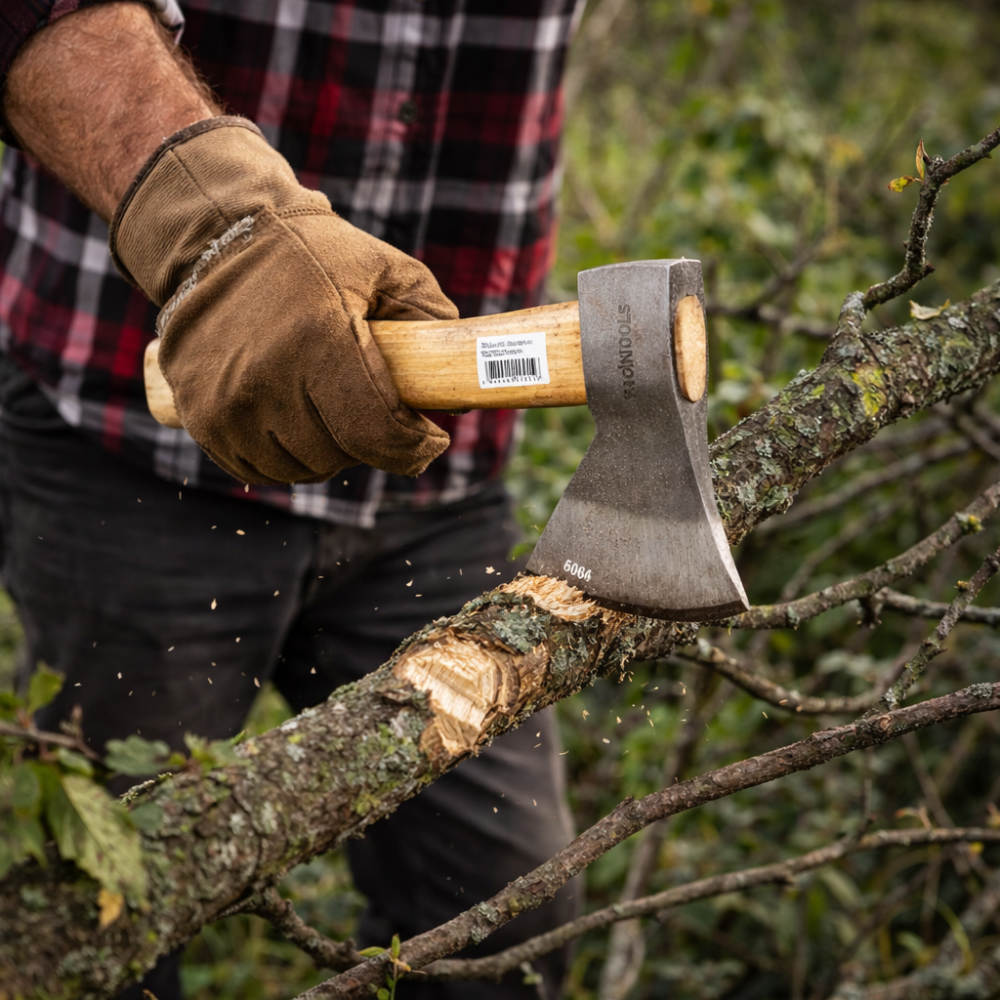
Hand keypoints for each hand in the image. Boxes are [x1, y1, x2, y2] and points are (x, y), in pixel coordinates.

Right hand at [110, 119, 454, 483]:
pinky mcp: (201, 417)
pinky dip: (287, 456)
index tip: (430, 438)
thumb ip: (431, 324)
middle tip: (377, 410)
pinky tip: (297, 420)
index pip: (377, 431)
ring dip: (329, 450)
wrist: (216, 238)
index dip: (414, 446)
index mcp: (318, 338)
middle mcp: (266, 376)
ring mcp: (227, 402)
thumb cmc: (313, 254)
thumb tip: (460, 395)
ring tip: (334, 408)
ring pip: (303, 467)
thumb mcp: (386, 269)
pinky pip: (260, 469)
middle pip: (342, 454)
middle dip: (373, 441)